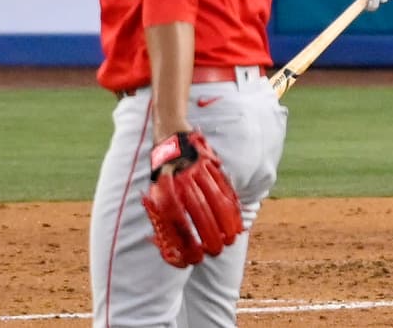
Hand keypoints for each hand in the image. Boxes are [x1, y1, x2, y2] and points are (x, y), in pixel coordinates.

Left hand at [142, 131, 243, 267]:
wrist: (171, 135)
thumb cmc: (163, 172)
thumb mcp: (155, 191)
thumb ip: (163, 216)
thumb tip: (171, 248)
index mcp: (164, 187)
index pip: (175, 218)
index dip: (185, 240)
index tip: (192, 257)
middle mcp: (182, 178)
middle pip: (199, 211)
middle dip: (209, 235)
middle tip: (214, 252)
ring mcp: (199, 170)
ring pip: (216, 200)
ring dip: (224, 224)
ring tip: (229, 241)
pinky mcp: (213, 164)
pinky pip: (225, 188)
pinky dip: (232, 206)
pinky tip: (236, 221)